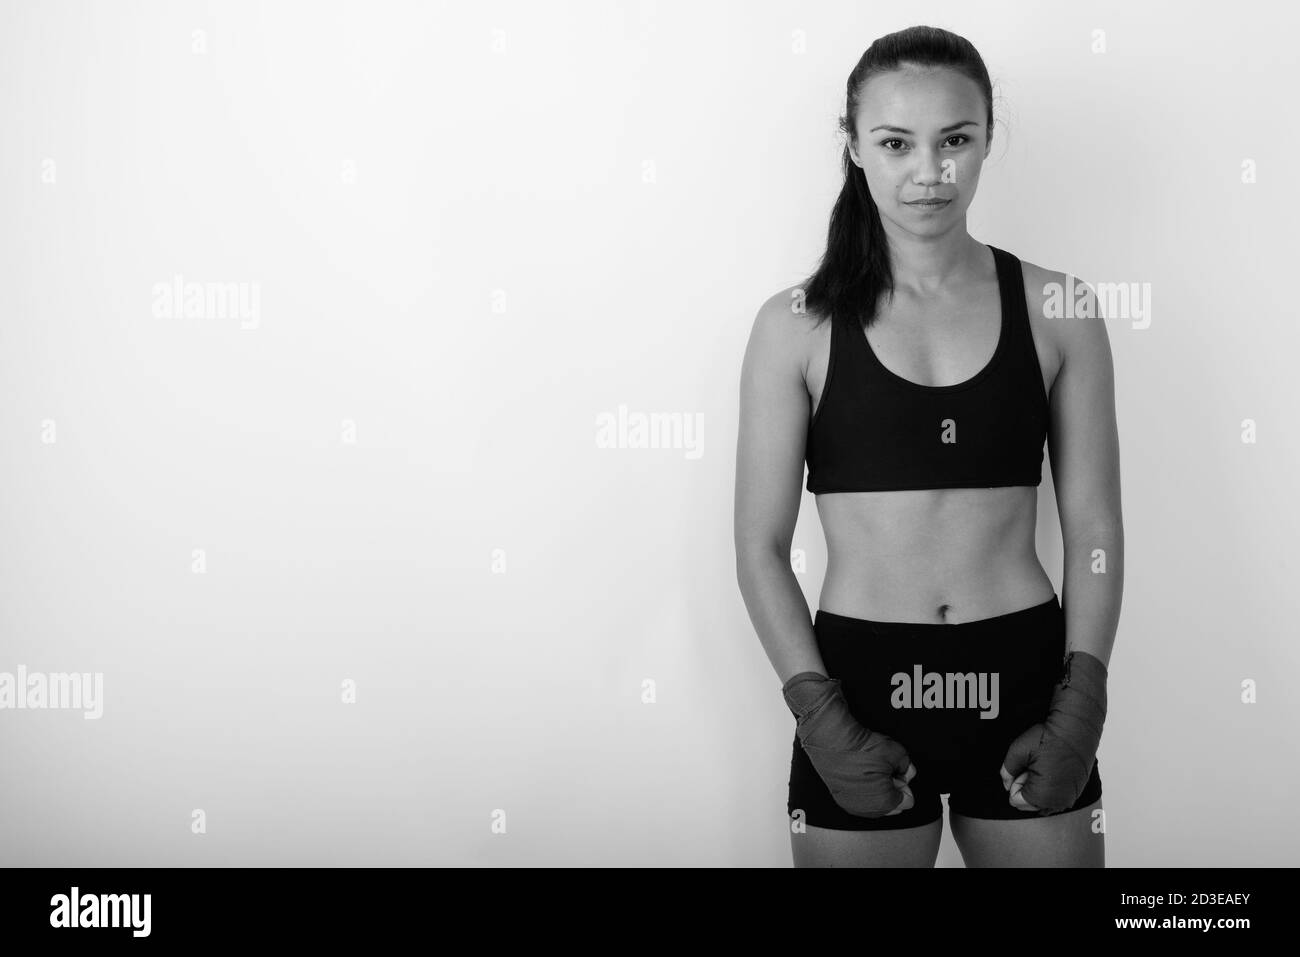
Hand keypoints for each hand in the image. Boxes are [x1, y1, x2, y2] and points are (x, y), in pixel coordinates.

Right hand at [783, 671, 918, 817]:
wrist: (832, 740)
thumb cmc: (862, 748)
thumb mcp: (898, 752)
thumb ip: (908, 768)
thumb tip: (904, 773)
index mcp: (886, 802)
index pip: (908, 801)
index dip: (903, 783)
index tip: (895, 772)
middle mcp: (868, 809)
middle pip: (892, 805)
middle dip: (891, 788)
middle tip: (883, 770)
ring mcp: (852, 805)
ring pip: (875, 803)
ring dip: (877, 789)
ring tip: (868, 770)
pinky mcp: (840, 798)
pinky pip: (859, 800)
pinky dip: (862, 789)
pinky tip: (858, 774)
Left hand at [999, 651, 1106, 813]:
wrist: (1076, 728)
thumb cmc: (1048, 738)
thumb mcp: (1018, 750)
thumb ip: (1006, 771)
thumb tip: (1006, 783)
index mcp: (1041, 796)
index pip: (1015, 800)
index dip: (1016, 781)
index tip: (1026, 766)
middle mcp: (1058, 802)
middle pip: (1029, 803)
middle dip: (1026, 785)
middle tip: (1035, 764)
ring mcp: (1070, 797)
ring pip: (1043, 801)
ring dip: (1039, 786)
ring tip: (1045, 765)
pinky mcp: (1077, 790)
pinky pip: (1058, 796)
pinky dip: (1052, 785)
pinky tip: (1055, 767)